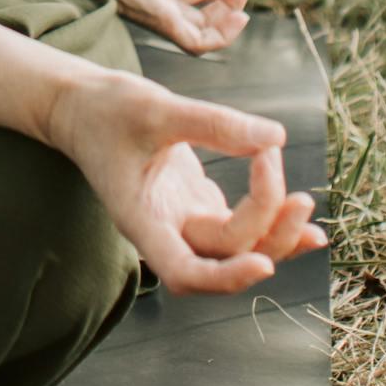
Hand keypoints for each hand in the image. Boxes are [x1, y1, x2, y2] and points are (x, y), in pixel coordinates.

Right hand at [47, 69, 324, 296]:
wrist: (79, 106)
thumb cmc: (105, 108)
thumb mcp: (155, 107)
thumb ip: (214, 124)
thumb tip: (277, 137)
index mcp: (142, 220)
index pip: (184, 273)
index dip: (225, 278)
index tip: (263, 264)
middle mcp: (165, 231)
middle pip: (224, 258)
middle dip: (266, 232)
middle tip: (291, 188)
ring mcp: (182, 221)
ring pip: (237, 249)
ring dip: (275, 233)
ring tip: (305, 204)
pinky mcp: (195, 206)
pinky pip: (240, 228)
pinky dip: (271, 222)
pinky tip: (300, 213)